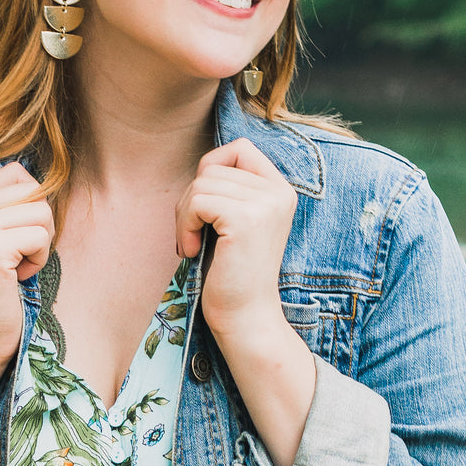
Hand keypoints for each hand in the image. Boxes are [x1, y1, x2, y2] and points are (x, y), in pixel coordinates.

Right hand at [0, 162, 54, 369]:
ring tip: (19, 266)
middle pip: (34, 190)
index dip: (33, 202)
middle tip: (22, 255)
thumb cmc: (0, 286)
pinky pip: (40, 236)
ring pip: (42, 212)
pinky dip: (40, 259)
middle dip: (41, 224)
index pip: (17, 172)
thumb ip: (13, 206)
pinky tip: (19, 277)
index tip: (18, 236)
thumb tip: (52, 174)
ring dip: (42, 244)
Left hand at [176, 139, 296, 340]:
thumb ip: (229, 188)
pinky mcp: (246, 219)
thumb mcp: (235, 220)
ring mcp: (266, 204)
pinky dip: (184, 225)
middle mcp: (279, 192)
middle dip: (191, 199)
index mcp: (280, 190)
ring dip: (185, 215)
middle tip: (193, 234)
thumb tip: (205, 162)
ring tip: (192, 244)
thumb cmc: (231, 271)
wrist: (245, 316)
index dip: (212, 169)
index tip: (206, 207)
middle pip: (213, 167)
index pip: (239, 148)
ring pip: (201, 183)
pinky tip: (193, 251)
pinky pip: (197, 201)